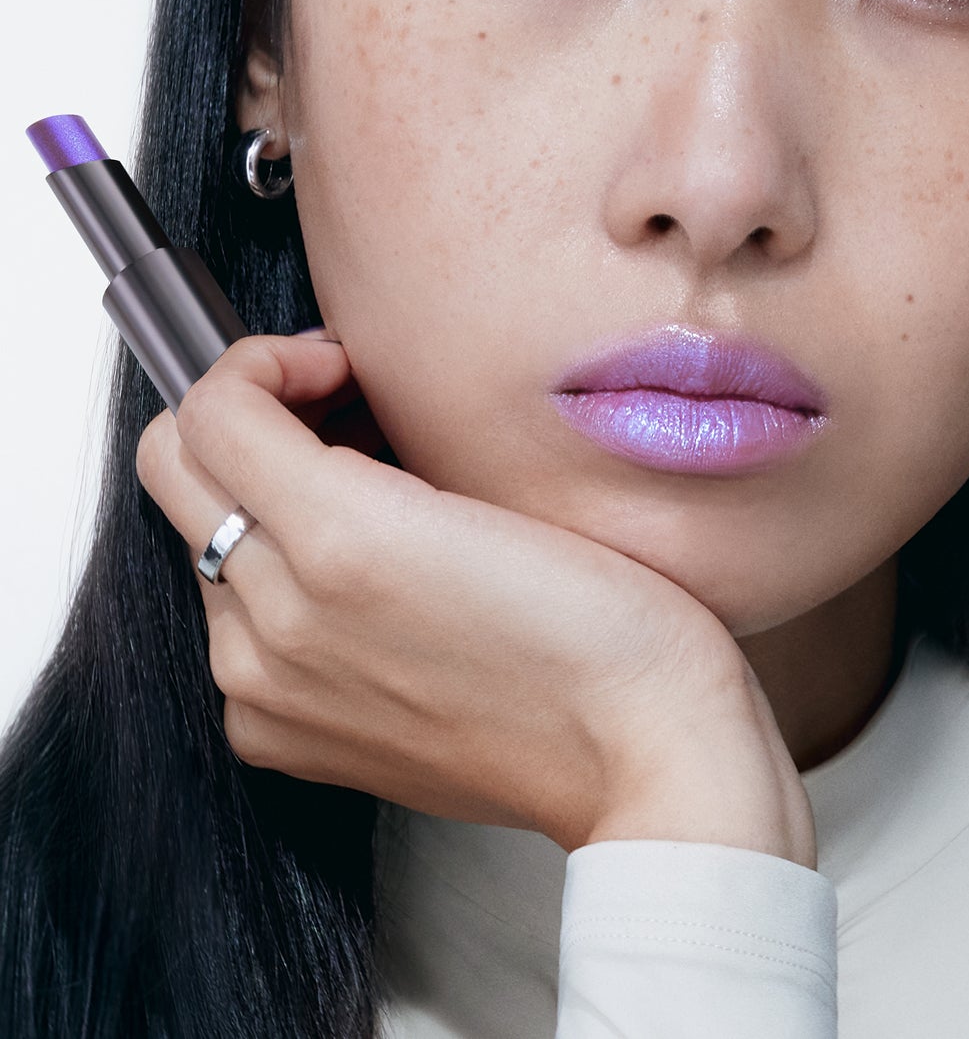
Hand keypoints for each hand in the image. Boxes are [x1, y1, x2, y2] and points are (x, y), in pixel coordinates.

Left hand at [135, 333, 814, 862]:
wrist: (641, 754)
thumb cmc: (604, 621)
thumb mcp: (489, 483)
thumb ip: (358, 433)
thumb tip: (288, 401)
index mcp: (336, 544)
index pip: (212, 407)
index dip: (273, 360)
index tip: (339, 365)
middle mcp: (275, 627)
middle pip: (181, 468)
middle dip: (254, 417)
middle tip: (341, 409)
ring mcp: (269, 690)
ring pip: (207, 540)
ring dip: (268, 499)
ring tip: (373, 496)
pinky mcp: (283, 737)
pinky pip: (233, 625)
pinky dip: (277, 583)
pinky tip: (367, 578)